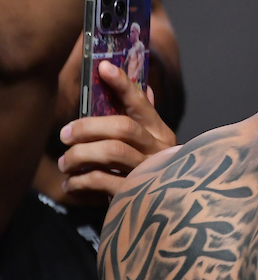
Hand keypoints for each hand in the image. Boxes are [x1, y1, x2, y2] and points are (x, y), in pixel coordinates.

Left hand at [59, 61, 176, 196]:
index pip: (142, 103)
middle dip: (88, 127)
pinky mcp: (135, 194)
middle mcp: (158, 150)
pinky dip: (80, 181)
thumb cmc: (153, 172)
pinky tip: (71, 184)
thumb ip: (147, 118)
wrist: (171, 211)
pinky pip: (102, 181)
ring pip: (111, 152)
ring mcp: (148, 172)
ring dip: (80, 154)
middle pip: (122, 128)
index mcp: (161, 133)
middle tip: (65, 134)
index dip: (122, 84)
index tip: (103, 67)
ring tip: (66, 162)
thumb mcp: (154, 145)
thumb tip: (144, 87)